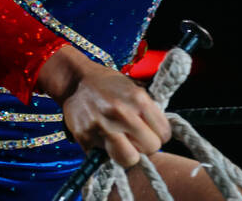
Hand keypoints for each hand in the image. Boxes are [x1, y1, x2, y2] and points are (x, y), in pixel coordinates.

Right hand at [37, 46, 171, 167]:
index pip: (164, 134)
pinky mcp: (86, 137)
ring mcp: (103, 126)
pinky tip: (103, 137)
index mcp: (139, 99)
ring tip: (121, 144)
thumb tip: (158, 135)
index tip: (150, 132)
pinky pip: (105, 157)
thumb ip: (147, 111)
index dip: (158, 135)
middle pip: (150, 148)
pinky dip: (105, 151)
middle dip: (144, 146)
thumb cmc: (108, 84)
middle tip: (135, 139)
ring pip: (129, 159)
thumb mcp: (134, 89)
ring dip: (127, 154)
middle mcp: (122, 113)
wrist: (77, 80)